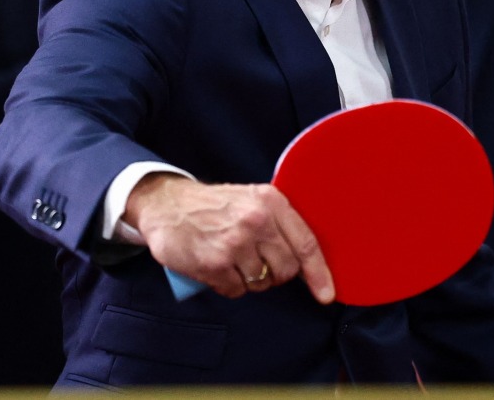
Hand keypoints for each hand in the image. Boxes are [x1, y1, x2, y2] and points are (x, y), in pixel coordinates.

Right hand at [126, 174, 334, 302]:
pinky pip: (235, 290)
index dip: (319, 273)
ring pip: (261, 283)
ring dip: (249, 280)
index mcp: (272, 202)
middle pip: (286, 269)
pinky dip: (228, 285)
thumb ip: (279, 224)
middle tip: (258, 263)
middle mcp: (257, 221)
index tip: (326, 294)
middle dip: (276, 274)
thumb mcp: (253, 200)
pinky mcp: (213, 263)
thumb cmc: (216, 206)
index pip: (306, 243)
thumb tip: (305, 261)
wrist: (168, 204)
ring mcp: (235, 243)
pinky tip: (217, 268)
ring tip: (233, 260)